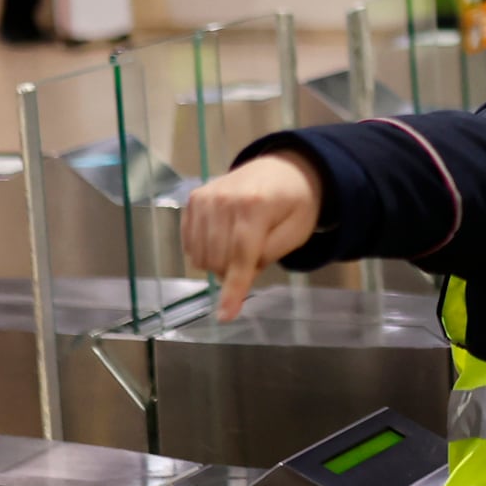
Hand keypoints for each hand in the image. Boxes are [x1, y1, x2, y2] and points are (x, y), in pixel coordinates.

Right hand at [181, 150, 323, 317]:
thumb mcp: (296, 231)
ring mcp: (204, 197)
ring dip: (219, 262)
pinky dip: (205, 250)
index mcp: (255, 206)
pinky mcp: (193, 199)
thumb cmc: (294, 204)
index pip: (240, 256)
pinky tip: (222, 238)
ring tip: (240, 244)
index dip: (234, 289)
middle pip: (218, 260)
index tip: (225, 316)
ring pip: (200, 256)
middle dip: (234, 271)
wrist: (283, 169)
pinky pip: (189, 244)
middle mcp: (224, 199)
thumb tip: (239, 279)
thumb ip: (269, 255)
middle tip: (255, 255)